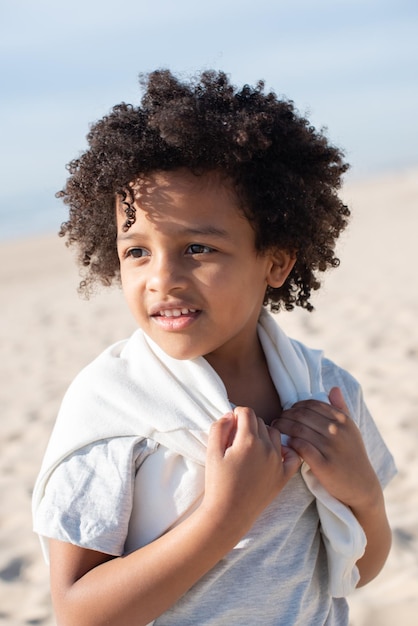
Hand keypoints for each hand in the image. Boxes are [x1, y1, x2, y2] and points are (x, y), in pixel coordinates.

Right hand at [202, 406, 300, 534]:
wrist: (228, 514)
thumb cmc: (217, 483)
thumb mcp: (212, 452)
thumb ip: (219, 428)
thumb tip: (230, 415)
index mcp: (248, 440)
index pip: (247, 412)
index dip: (237, 413)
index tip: (231, 423)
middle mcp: (267, 448)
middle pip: (260, 422)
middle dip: (248, 424)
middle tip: (236, 438)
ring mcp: (277, 462)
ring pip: (275, 434)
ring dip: (264, 434)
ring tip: (251, 445)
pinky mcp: (283, 476)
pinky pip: (292, 455)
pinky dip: (285, 450)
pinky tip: (274, 453)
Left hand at [272, 388, 380, 510]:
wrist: (362, 486)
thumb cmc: (353, 455)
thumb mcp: (352, 430)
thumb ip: (342, 408)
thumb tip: (334, 388)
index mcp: (343, 420)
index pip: (312, 405)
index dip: (296, 406)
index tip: (288, 411)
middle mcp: (337, 431)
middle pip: (302, 415)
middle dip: (285, 415)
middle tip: (277, 420)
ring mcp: (331, 448)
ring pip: (299, 430)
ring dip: (283, 427)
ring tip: (276, 430)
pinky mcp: (324, 465)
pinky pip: (301, 448)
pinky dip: (290, 444)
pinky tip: (284, 444)